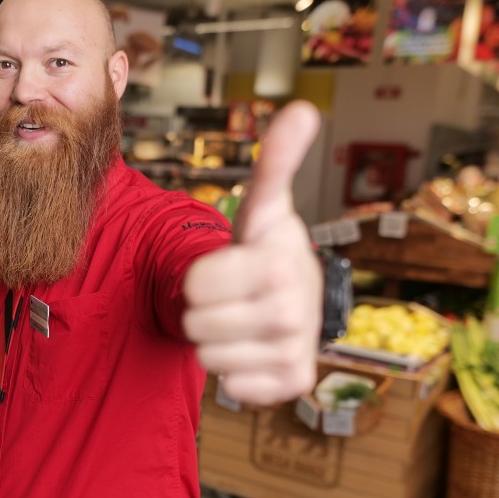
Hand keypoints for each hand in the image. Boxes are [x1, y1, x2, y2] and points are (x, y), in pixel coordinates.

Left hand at [182, 101, 322, 405]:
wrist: (298, 299)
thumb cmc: (267, 250)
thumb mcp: (265, 206)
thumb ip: (276, 161)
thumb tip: (304, 109)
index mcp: (280, 263)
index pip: (194, 284)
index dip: (201, 277)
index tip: (230, 265)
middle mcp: (296, 311)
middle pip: (196, 324)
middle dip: (204, 310)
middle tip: (233, 297)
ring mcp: (298, 350)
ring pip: (209, 357)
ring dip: (217, 341)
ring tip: (243, 321)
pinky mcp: (295, 383)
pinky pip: (235, 388)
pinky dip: (237, 374)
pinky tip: (255, 350)